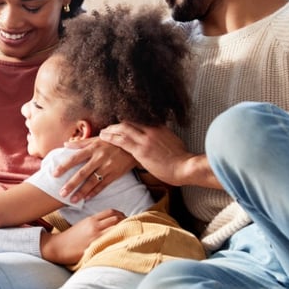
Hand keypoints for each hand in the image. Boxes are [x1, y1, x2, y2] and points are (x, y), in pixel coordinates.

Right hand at [39, 209, 124, 264]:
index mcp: (91, 220)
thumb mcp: (82, 225)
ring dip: (125, 231)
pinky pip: (110, 242)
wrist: (57, 247)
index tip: (126, 218)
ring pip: (116, 229)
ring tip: (130, 235)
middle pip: (116, 219)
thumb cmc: (70, 237)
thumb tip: (108, 224)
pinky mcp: (94, 247)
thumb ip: (95, 223)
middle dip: (127, 222)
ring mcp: (95, 237)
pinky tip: (124, 244)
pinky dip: (119, 241)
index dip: (121, 214)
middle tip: (132, 226)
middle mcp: (95, 226)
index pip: (111, 212)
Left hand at [52, 137, 137, 202]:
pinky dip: (95, 192)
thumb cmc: (112, 141)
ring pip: (93, 182)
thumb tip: (65, 144)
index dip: (64, 166)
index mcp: (93, 148)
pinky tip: (87, 198)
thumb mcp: (97, 139)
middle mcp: (99, 158)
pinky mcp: (115, 174)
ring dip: (82, 192)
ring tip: (72, 200)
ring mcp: (108, 167)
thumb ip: (80, 143)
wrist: (133, 145)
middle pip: (83, 173)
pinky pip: (103, 185)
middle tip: (61, 193)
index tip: (54, 174)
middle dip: (71, 184)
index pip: (75, 158)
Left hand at [99, 122, 214, 188]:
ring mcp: (145, 139)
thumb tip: (160, 140)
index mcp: (159, 127)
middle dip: (116, 125)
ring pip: (123, 129)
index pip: (138, 121)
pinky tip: (103, 137)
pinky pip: (121, 140)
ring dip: (110, 130)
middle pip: (129, 122)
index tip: (120, 125)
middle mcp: (151, 130)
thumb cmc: (182, 160)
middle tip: (108, 128)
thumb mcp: (173, 143)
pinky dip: (110, 137)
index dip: (127, 123)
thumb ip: (164, 138)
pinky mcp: (141, 149)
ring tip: (102, 132)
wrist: (186, 167)